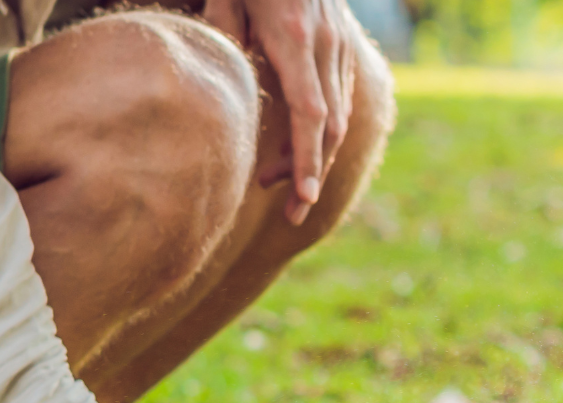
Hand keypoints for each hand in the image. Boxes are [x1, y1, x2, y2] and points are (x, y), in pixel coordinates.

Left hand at [202, 0, 359, 223]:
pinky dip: (322, 127)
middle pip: (329, 126)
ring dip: (313, 152)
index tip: (301, 200)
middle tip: (288, 209)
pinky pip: (338, 94)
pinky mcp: (339, 38)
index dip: (308, 162)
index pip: (309, 115)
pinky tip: (298, 142)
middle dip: (311, 172)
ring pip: (338, 114)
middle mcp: (323, 43)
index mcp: (292, 36)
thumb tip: (224, 80)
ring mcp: (336, 41)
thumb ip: (223, 33)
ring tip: (278, 177)